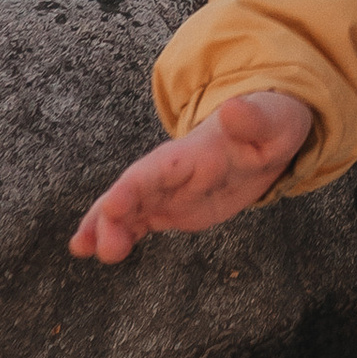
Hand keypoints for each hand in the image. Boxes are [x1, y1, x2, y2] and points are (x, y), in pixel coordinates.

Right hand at [70, 89, 314, 264]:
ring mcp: (169, 190)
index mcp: (195, 151)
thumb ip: (254, 120)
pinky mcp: (172, 208)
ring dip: (105, 227)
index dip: (134, 186)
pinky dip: (116, 233)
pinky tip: (92, 249)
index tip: (112, 205)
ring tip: (83, 249)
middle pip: (135, 190)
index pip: (159, 168)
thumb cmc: (270, 126)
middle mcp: (173, 171)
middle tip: (97, 246)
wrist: (266, 136)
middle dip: (111, 215)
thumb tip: (233, 108)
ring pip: (128, 208)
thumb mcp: (273, 121)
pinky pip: (138, 221)